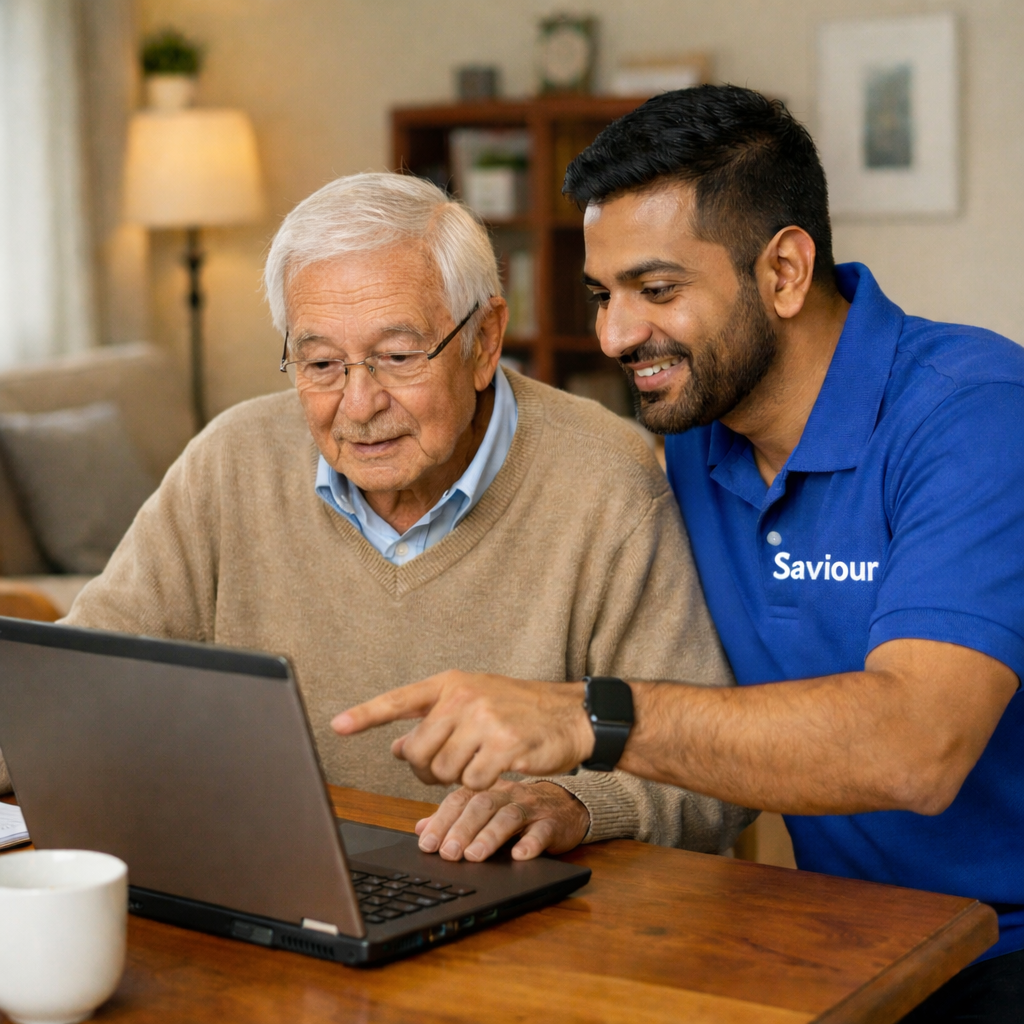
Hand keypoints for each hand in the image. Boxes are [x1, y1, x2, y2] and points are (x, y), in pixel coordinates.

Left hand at [332, 670, 593, 790]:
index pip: (399, 700)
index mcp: (450, 685)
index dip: (366, 714)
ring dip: (457, 779)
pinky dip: (481, 784)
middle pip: (417, 752)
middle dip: (427, 771)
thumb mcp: (473, 706)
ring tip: (479, 762)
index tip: (337, 725)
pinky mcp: (505, 744)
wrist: (569, 715)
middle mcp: (463, 697)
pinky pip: (473, 781)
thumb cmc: (518, 711)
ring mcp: (485, 719)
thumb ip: (434, 723)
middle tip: (448, 768)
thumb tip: (397, 747)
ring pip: (443, 771)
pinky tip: (498, 769)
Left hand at [415, 780, 589, 862]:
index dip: (441, 821)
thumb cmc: (519, 809)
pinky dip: (530, 843)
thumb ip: (454, 818)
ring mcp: (530, 808)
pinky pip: (542, 831)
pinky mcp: (553, 823)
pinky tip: (519, 856)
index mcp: (487, 790)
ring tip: (475, 855)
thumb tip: (420, 829)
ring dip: (490, 837)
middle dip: (462, 830)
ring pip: (508, 817)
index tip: (427, 843)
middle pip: (481, 806)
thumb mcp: (486, 808)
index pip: (460, 800)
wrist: (566, 805)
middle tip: (448, 853)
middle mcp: (506, 795)